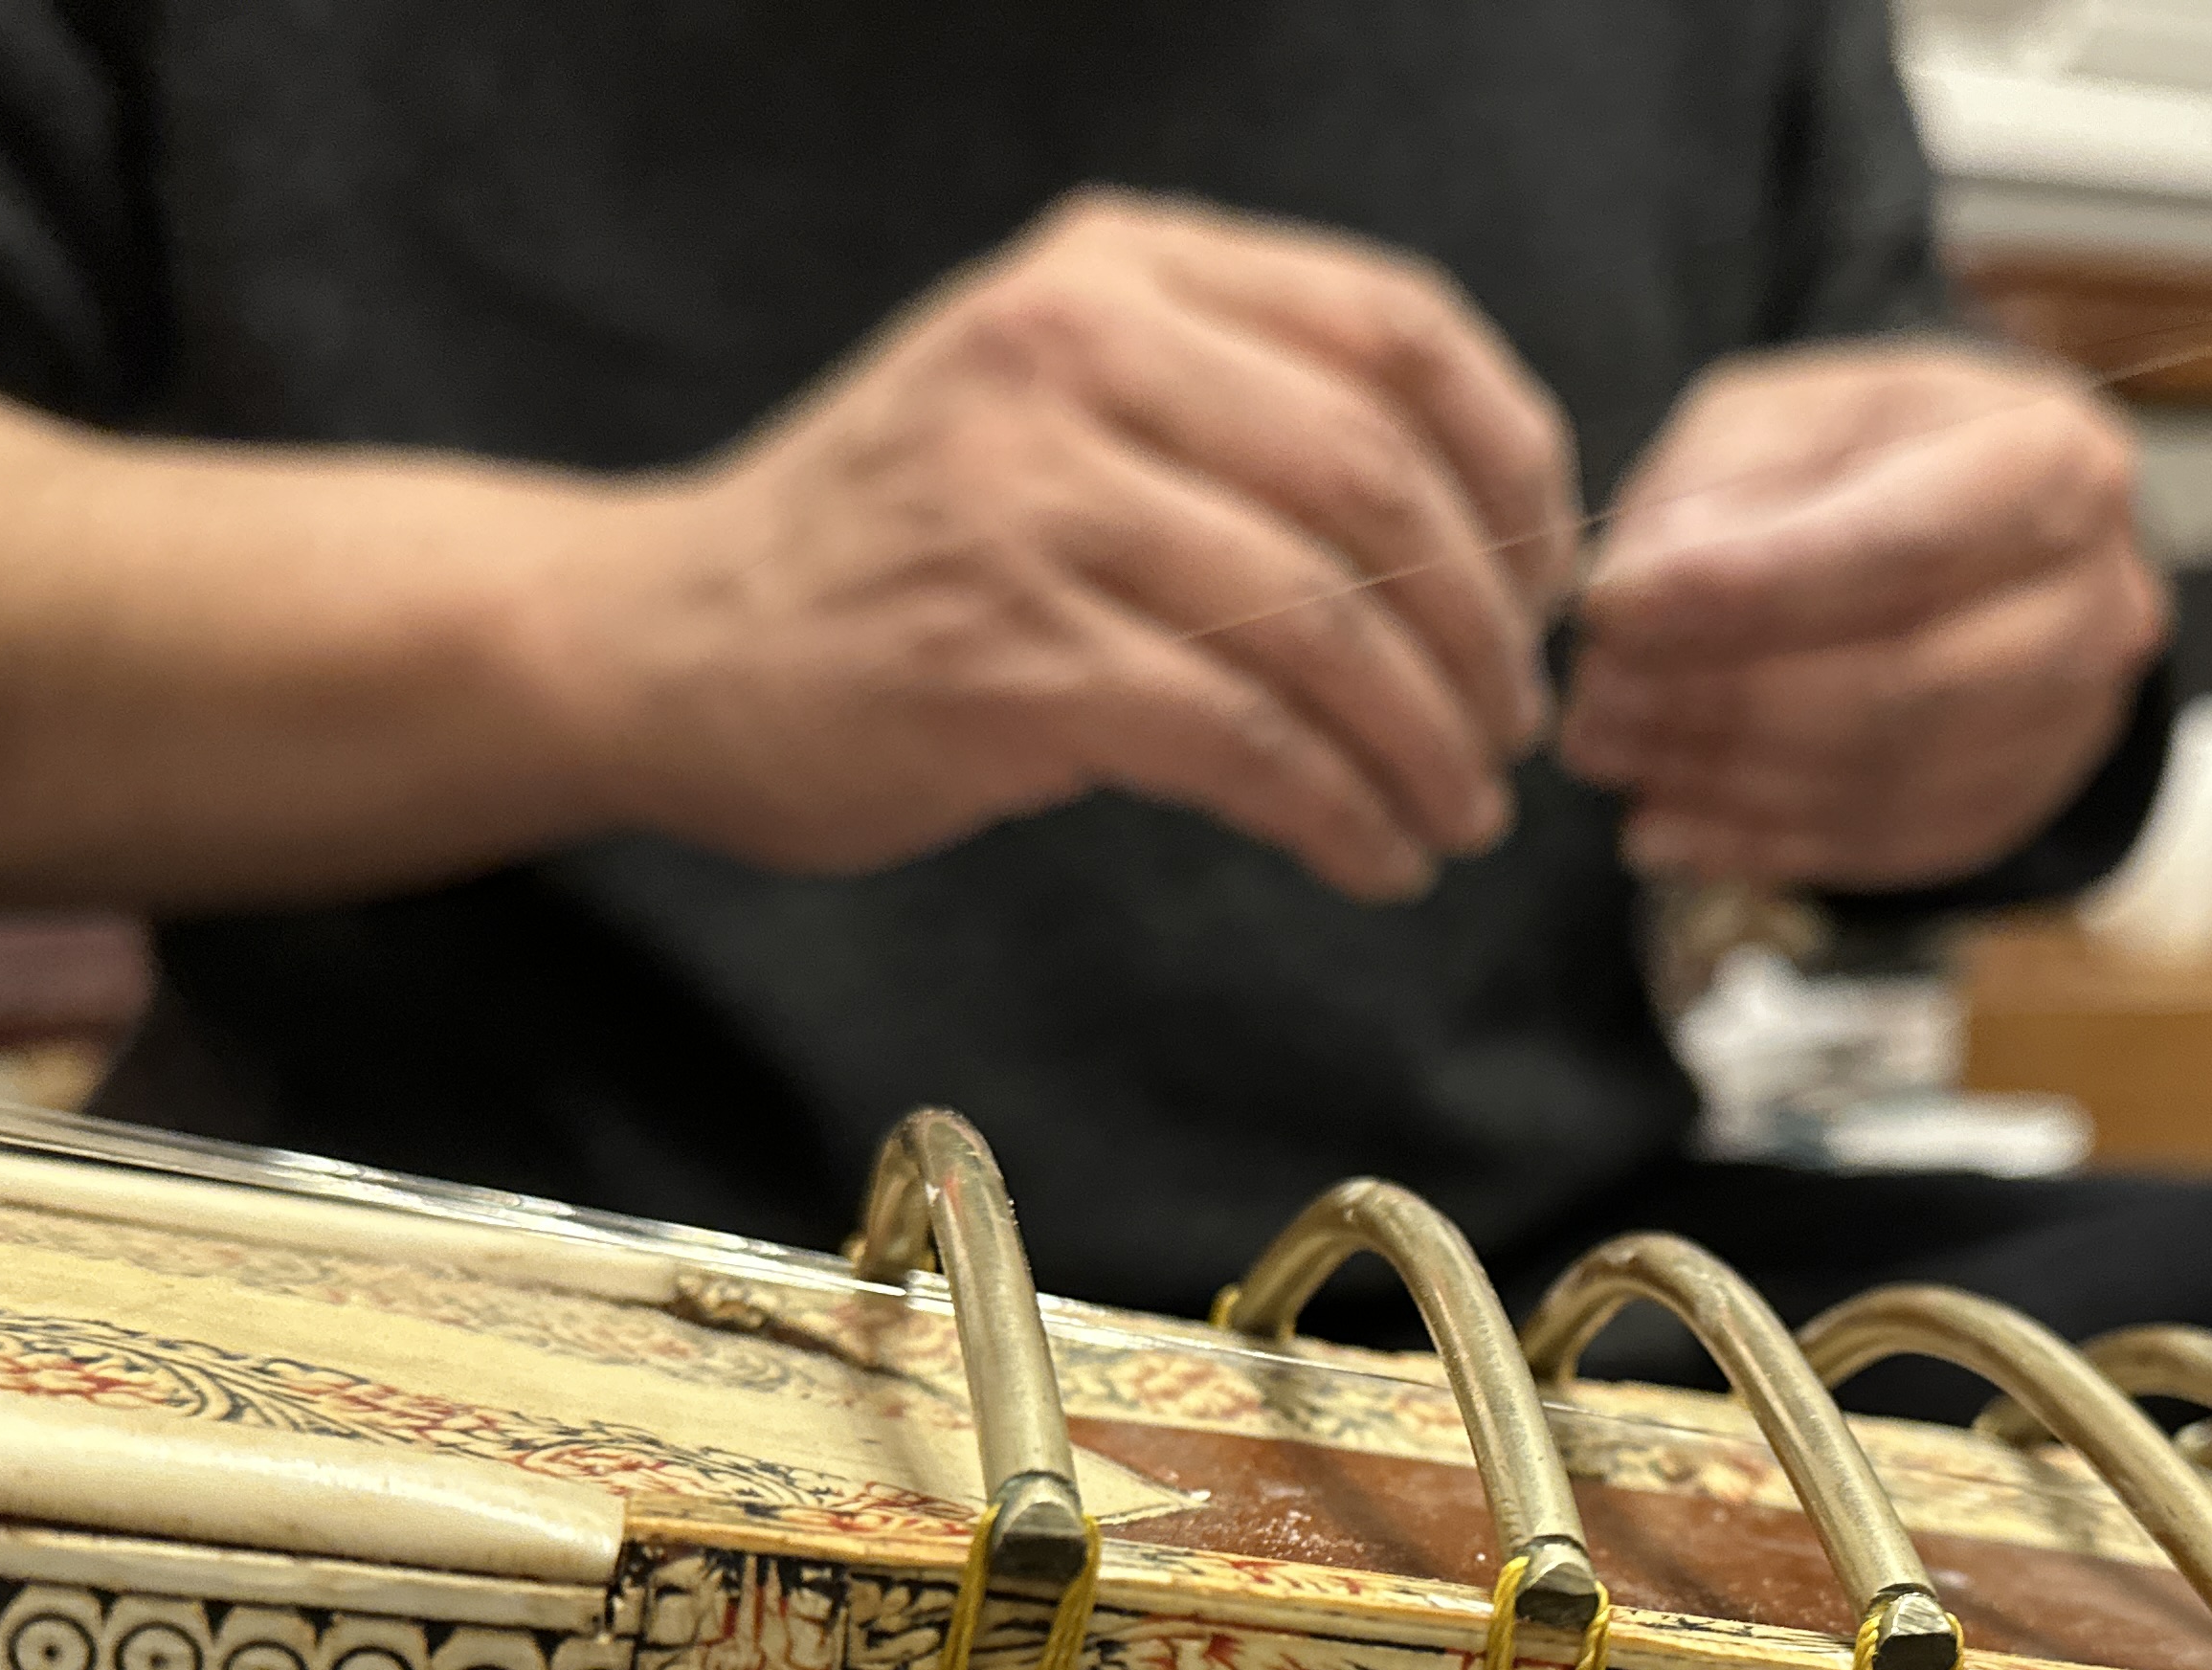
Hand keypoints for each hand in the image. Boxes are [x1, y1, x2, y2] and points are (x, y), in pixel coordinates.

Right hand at [579, 191, 1578, 898]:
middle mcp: (1072, 356)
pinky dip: (1342, 814)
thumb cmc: (899, 539)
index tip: (1547, 580)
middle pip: (1381, 482)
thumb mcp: (1053, 392)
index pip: (1397, 329)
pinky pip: (1246, 743)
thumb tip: (1480, 519)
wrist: (663, 639)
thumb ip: (1232, 400)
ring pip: (1324, 625)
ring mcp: (1033, 507)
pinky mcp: (1009, 664)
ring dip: (1430, 744)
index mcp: (1113, 271)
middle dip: (1486, 632)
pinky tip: (1372, 858)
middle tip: (1516, 729)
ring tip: (1459, 814)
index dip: (1514, 465)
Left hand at [1558, 343, 2161, 890]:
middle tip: (1593, 704)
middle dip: (1718, 700)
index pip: (1896, 545)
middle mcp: (2093, 597)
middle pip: (1895, 679)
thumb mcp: (1789, 413)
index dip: (1744, 591)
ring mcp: (2070, 717)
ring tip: (1611, 756)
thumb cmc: (1875, 455)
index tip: (1610, 610)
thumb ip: (1714, 486)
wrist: (1986, 532)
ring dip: (1724, 779)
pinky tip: (1663, 827)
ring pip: (1883, 776)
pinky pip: (1879, 846)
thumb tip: (1640, 586)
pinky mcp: (2019, 801)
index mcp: (2050, 460)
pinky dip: (1757, 846)